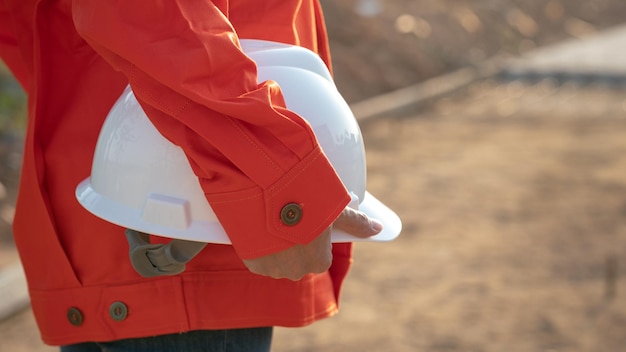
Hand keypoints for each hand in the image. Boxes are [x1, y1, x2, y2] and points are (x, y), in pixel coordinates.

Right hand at [243, 207, 382, 280]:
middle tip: (289, 218)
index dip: (313, 238)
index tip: (307, 223)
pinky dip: (260, 247)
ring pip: (278, 259)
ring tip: (272, 222)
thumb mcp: (334, 210)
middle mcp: (298, 272)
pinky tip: (260, 229)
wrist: (268, 201)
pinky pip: (259, 258)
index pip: (320, 255)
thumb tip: (378, 229)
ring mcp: (274, 270)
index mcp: (319, 262)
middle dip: (294, 244)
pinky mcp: (254, 265)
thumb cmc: (307, 205)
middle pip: (298, 259)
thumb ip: (356, 222)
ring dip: (276, 247)